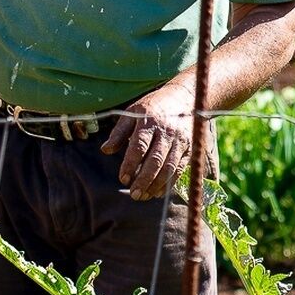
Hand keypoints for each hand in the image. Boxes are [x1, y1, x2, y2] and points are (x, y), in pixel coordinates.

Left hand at [101, 83, 212, 200]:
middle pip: (156, 159)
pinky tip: (158, 192)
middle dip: (144, 179)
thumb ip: (118, 133)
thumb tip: (105, 150)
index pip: (139, 145)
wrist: (184, 98)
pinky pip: (180, 168)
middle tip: (134, 194)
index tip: (123, 178)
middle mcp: (166, 132)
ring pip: (169, 167)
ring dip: (157, 184)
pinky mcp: (190, 148)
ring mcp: (180, 141)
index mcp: (149, 122)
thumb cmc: (152, 108)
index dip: (131, 164)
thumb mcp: (132, 114)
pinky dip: (169, 183)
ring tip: (144, 196)